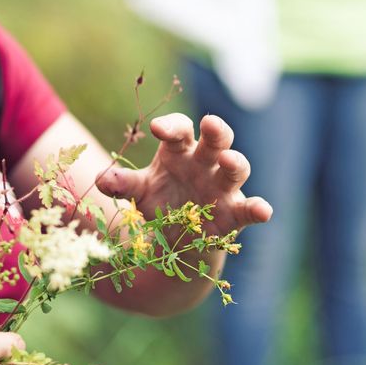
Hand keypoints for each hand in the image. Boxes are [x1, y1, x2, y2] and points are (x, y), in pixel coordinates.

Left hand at [96, 113, 272, 236]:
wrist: (176, 240)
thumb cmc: (160, 203)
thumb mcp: (139, 192)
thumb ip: (122, 183)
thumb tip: (102, 178)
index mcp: (180, 151)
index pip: (180, 129)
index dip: (172, 126)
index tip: (158, 129)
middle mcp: (205, 163)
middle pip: (216, 139)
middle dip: (216, 129)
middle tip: (210, 124)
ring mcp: (223, 187)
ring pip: (237, 167)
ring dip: (236, 163)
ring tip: (229, 162)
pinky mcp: (235, 213)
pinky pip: (249, 209)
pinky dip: (258, 209)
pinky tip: (263, 211)